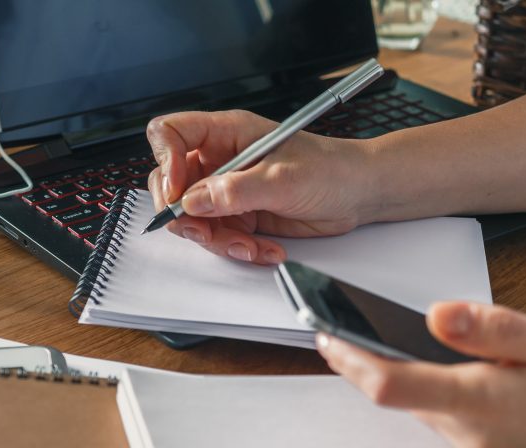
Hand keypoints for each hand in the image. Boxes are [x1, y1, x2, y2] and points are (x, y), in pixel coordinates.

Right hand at [146, 110, 377, 264]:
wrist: (360, 194)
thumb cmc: (332, 169)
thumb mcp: (283, 179)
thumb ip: (236, 191)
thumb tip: (194, 201)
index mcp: (226, 133)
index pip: (170, 134)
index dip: (165, 161)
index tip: (180, 191)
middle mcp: (221, 159)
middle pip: (172, 184)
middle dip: (184, 215)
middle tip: (205, 232)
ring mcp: (228, 189)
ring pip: (193, 218)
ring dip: (216, 239)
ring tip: (250, 246)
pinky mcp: (240, 215)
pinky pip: (219, 236)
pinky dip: (236, 249)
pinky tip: (264, 249)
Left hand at [317, 302, 525, 447]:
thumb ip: (499, 329)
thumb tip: (438, 313)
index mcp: (484, 400)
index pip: (392, 384)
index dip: (349, 359)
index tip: (324, 331)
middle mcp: (470, 432)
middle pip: (393, 395)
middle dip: (361, 360)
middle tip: (334, 324)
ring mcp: (474, 446)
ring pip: (415, 404)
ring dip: (392, 373)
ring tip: (367, 335)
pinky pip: (440, 415)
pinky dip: (425, 388)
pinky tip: (431, 363)